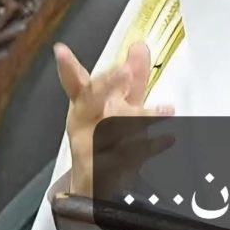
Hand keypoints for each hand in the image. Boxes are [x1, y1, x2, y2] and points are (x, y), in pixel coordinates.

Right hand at [54, 41, 174, 196]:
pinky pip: (130, 156)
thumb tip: (139, 45)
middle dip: (106, 85)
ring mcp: (93, 147)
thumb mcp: (122, 104)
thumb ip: (133, 77)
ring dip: (137, 117)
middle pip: (90, 102)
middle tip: (124, 72)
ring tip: (166, 109)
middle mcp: (85, 124)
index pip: (76, 83)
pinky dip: (150, 146)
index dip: (67, 67)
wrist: (98, 185)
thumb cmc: (107, 137)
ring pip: (112, 129)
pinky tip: (168, 138)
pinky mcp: (106, 169)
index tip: (61, 51)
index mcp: (85, 106)